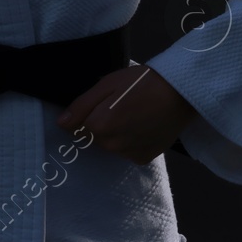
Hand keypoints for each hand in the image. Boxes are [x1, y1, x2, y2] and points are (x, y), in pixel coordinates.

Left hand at [55, 65, 197, 165]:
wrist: (180, 93)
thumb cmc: (142, 82)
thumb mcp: (108, 84)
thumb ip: (82, 105)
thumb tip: (61, 123)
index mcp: (98, 126)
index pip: (77, 127)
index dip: (88, 112)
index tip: (104, 101)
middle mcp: (111, 146)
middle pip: (94, 137)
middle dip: (101, 122)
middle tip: (121, 104)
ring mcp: (128, 154)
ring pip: (110, 144)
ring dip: (115, 133)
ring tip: (134, 113)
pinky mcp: (143, 158)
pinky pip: (127, 151)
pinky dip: (131, 141)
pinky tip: (142, 125)